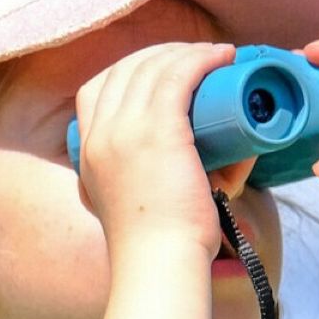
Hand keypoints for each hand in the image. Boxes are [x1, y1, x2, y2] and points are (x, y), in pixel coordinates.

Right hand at [73, 41, 240, 260]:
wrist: (160, 265)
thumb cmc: (160, 245)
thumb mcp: (143, 205)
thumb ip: (165, 182)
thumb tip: (230, 156)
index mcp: (87, 152)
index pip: (95, 90)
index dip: (129, 71)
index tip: (163, 72)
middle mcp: (100, 135)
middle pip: (125, 70)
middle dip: (161, 55)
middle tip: (197, 60)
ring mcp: (125, 131)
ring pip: (152, 67)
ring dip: (186, 53)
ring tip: (216, 56)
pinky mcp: (158, 132)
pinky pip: (178, 76)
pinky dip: (200, 59)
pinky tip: (222, 56)